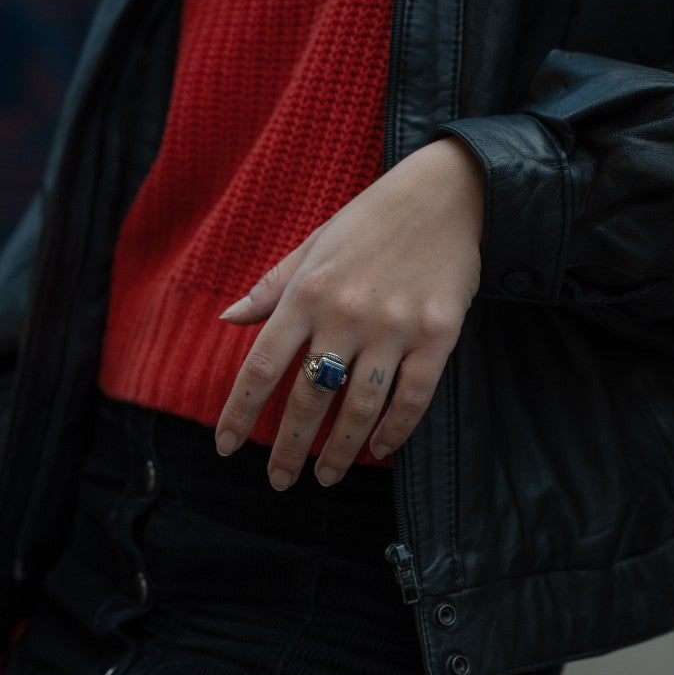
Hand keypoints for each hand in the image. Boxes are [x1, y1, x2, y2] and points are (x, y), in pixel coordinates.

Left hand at [214, 137, 482, 488]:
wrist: (446, 193)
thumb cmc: (372, 219)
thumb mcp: (313, 243)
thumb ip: (272, 287)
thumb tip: (227, 320)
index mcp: (308, 292)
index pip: (262, 365)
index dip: (239, 412)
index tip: (226, 446)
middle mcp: (346, 314)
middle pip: (307, 398)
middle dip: (288, 448)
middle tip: (279, 480)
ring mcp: (394, 328)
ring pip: (359, 408)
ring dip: (340, 452)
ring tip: (327, 476)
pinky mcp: (437, 336)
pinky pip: (412, 397)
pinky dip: (395, 430)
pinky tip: (380, 449)